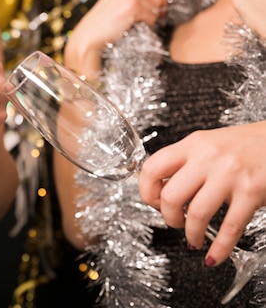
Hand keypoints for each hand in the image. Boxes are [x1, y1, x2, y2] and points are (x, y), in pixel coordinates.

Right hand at [64, 0, 166, 72]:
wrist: (88, 37)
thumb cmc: (99, 26)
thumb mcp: (114, 5)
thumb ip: (130, 0)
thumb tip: (152, 3)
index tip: (161, 8)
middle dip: (158, 8)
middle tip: (155, 19)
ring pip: (156, 6)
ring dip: (152, 17)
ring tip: (140, 24)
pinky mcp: (133, 7)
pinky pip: (152, 16)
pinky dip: (147, 24)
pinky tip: (136, 27)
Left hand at [138, 122, 265, 265]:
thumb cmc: (246, 145)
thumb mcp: (209, 144)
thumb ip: (186, 162)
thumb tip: (162, 190)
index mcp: (193, 144)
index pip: (152, 169)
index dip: (147, 192)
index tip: (155, 203)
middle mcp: (208, 157)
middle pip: (170, 196)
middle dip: (168, 218)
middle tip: (176, 222)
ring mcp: (230, 174)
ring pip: (196, 213)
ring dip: (191, 234)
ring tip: (194, 238)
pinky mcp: (252, 191)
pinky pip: (230, 228)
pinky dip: (220, 248)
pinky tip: (215, 256)